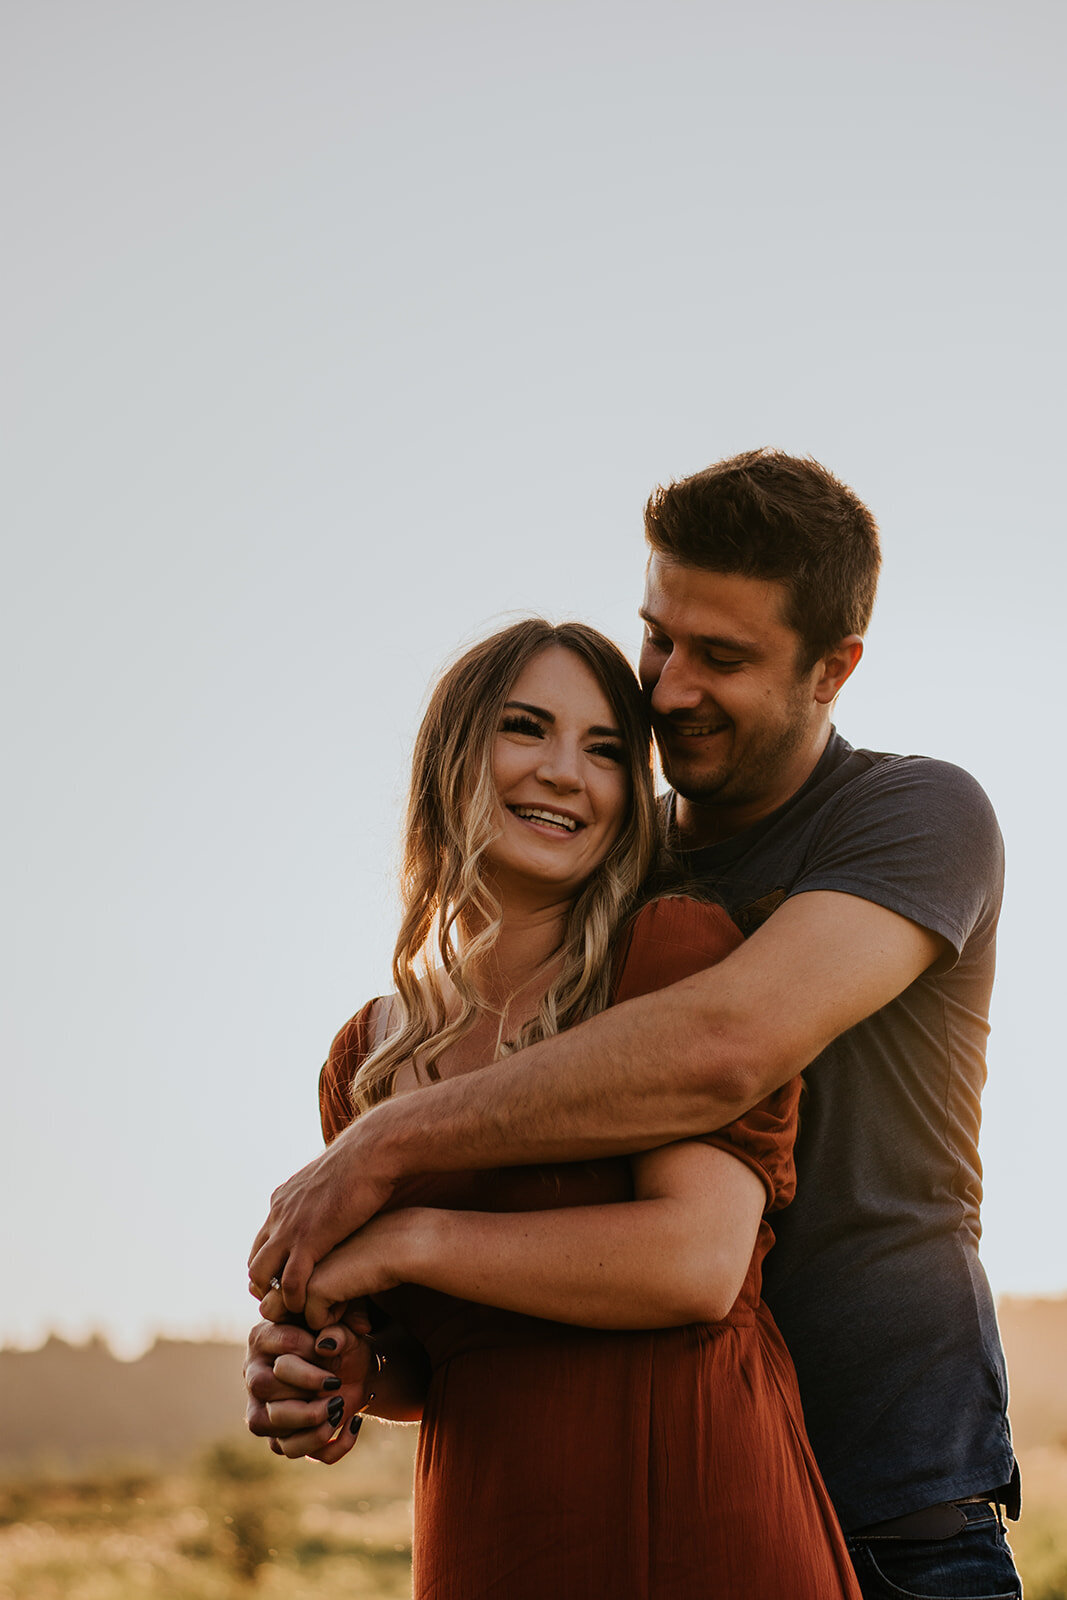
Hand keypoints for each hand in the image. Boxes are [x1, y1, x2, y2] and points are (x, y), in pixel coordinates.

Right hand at [244, 1317, 379, 1463]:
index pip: (277, 1351)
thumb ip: (336, 1332)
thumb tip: (325, 1347)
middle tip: (335, 1384)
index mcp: (264, 1339)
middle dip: (305, 1389)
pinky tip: (351, 1422)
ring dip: (310, 1424)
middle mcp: (255, 1375)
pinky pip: (292, 1450)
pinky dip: (328, 1445)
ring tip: (338, 1408)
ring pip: (267, 1426)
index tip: (336, 1361)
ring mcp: (263, 1410)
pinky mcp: (280, 1437)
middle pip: (264, 1388)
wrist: (354, 1370)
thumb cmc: (341, 1344)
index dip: (309, 1359)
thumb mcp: (345, 1331)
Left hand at [248, 1114, 396, 1313]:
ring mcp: (290, 1227)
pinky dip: (295, 1300)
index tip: (288, 1281)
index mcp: (283, 1199)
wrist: (372, 1152)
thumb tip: (331, 1208)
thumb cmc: (366, 1164)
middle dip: (267, 1285)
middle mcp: (278, 1213)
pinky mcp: (308, 1240)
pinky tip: (308, 1308)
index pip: (263, 1242)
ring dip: (275, 1296)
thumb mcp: (331, 1182)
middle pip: (255, 1261)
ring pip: (261, 1274)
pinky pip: (289, 1283)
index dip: (273, 1265)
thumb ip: (321, 1200)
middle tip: (288, 1302)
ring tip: (295, 1309)